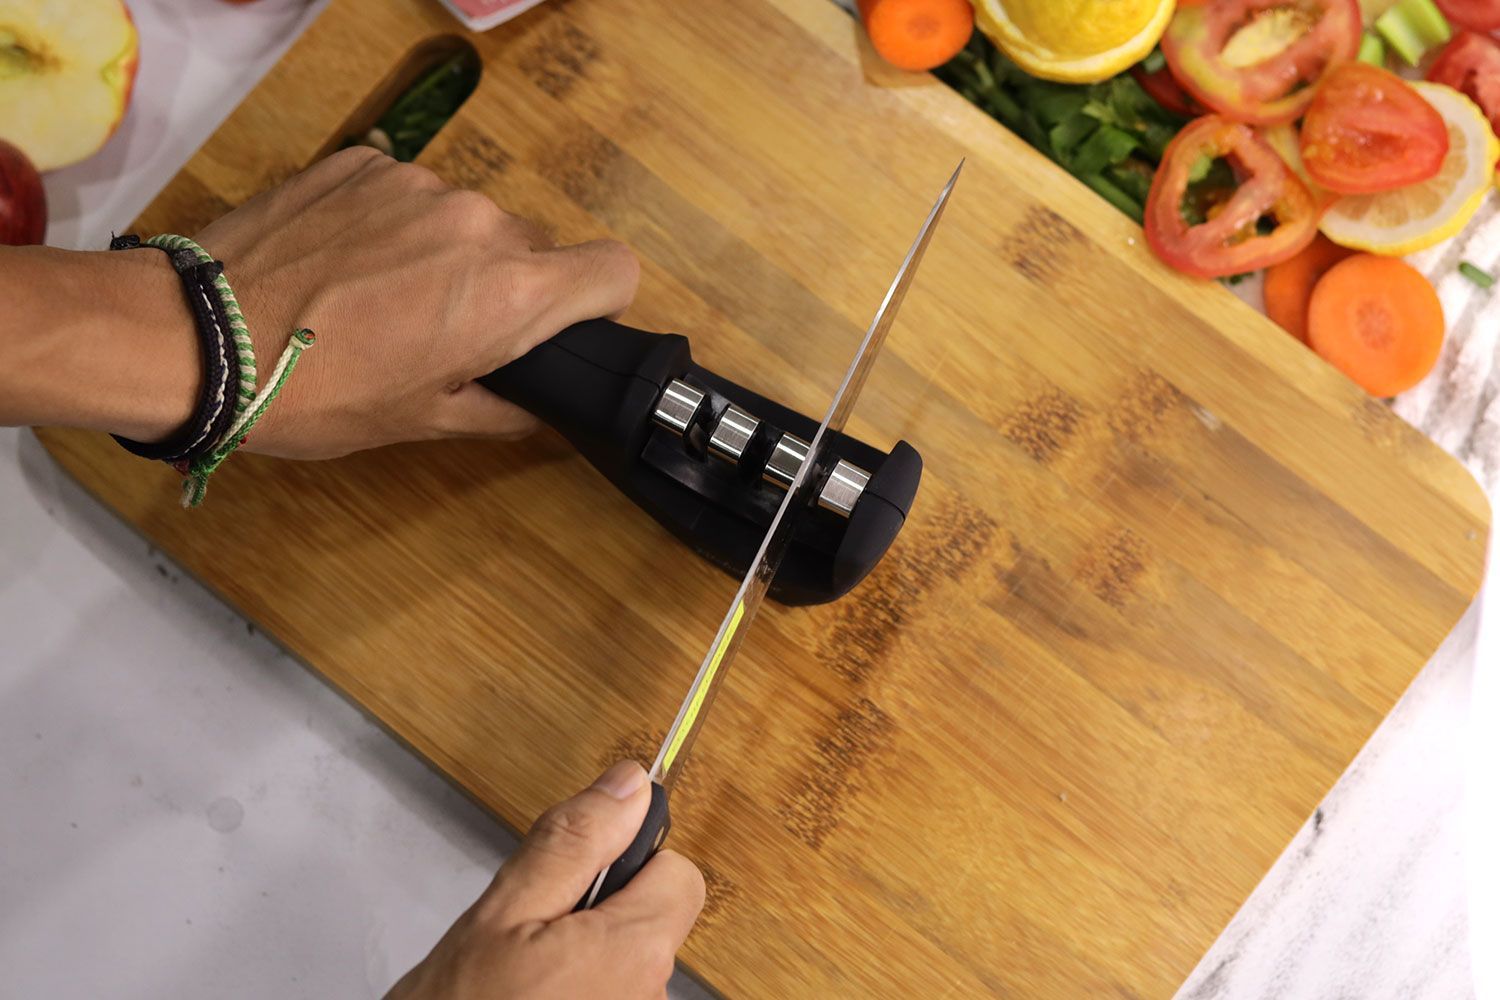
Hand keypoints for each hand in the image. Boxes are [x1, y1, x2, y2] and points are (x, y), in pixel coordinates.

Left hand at [192, 145, 638, 458]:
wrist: (198, 337)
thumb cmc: (311, 391)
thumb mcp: (422, 422)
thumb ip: (504, 409)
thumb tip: (537, 407)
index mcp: (508, 292)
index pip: (614, 271)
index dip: (599, 304)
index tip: (560, 329)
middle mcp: (477, 222)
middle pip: (534, 249)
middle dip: (505, 290)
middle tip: (444, 335)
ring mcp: (418, 184)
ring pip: (468, 221)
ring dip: (445, 255)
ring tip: (379, 300)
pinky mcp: (363, 162)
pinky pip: (410, 194)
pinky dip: (393, 226)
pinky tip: (346, 266)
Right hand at [386, 762, 703, 999]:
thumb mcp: (501, 913)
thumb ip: (573, 843)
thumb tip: (628, 786)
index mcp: (633, 952)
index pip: (680, 874)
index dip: (630, 861)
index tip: (579, 876)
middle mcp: (650, 998)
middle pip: (654, 922)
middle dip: (602, 913)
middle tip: (532, 934)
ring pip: (629, 965)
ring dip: (586, 959)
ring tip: (521, 979)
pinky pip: (611, 997)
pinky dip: (578, 992)